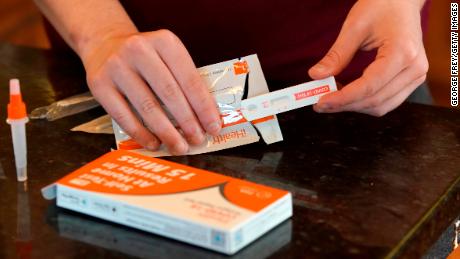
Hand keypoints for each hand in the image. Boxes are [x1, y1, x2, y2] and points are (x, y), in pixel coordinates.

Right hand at [82, 29, 221, 154]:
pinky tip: (154, 143)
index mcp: (164, 41)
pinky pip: (123, 115)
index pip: (190, 79)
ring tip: (179, 146)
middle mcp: (139, 50)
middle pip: (169, 93)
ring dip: (167, 132)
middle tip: (198, 140)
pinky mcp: (99, 84)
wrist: (105, 42)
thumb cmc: (146, 56)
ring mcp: (117, 66)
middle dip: (187, 121)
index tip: (214, 127)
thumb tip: (205, 118)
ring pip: (147, 107)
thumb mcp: (167, 55)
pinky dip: (141, 133)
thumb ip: (185, 80)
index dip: (204, 106)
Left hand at [309, 0, 428, 115]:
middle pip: (375, 100)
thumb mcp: (354, 27)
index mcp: (403, 53)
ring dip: (354, 107)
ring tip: (331, 99)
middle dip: (345, 105)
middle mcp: (415, 68)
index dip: (342, 98)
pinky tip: (346, 96)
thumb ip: (336, 55)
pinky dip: (364, 102)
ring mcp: (416, 76)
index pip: (369, 86)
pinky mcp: (412, 79)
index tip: (320, 102)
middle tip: (319, 104)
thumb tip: (316, 76)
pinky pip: (387, 100)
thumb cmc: (381, 6)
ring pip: (382, 106)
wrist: (402, 1)